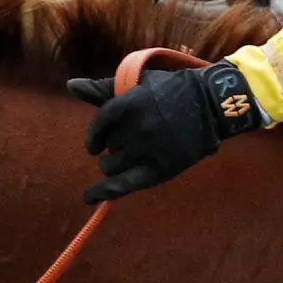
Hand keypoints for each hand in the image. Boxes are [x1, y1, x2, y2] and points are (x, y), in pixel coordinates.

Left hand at [67, 61, 266, 203]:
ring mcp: (150, 150)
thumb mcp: (138, 84)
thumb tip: (71, 86)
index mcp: (131, 103)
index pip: (101, 123)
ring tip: (130, 158)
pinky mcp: (161, 169)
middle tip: (132, 142)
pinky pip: (125, 184)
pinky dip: (104, 192)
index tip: (94, 145)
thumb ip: (103, 88)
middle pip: (109, 146)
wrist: (210, 105)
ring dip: (115, 164)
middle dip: (114, 146)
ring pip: (113, 166)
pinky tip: (89, 198)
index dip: (95, 136)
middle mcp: (139, 128)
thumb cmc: (171, 91)